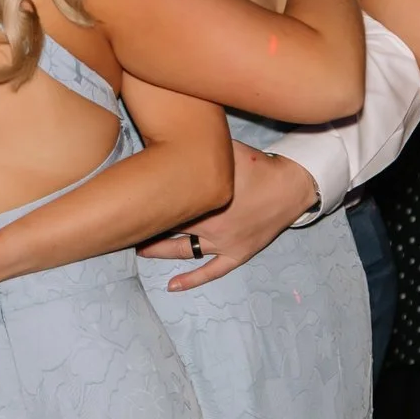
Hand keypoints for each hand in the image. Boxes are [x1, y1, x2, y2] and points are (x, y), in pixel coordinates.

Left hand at [139, 142, 317, 291]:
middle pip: (169, 228)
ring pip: (182, 250)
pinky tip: (172, 286)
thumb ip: (201, 147)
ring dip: (160, 251)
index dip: (147, 203)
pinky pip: (211, 272)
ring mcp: (222, 243)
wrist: (292, 186)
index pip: (166, 203)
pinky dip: (191, 280)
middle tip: (127, 226)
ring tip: (140, 249)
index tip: (129, 200)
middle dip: (148, 227)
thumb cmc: (259, 166)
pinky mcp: (237, 254)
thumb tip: (175, 132)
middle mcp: (209, 225)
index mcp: (204, 198)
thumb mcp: (227, 149)